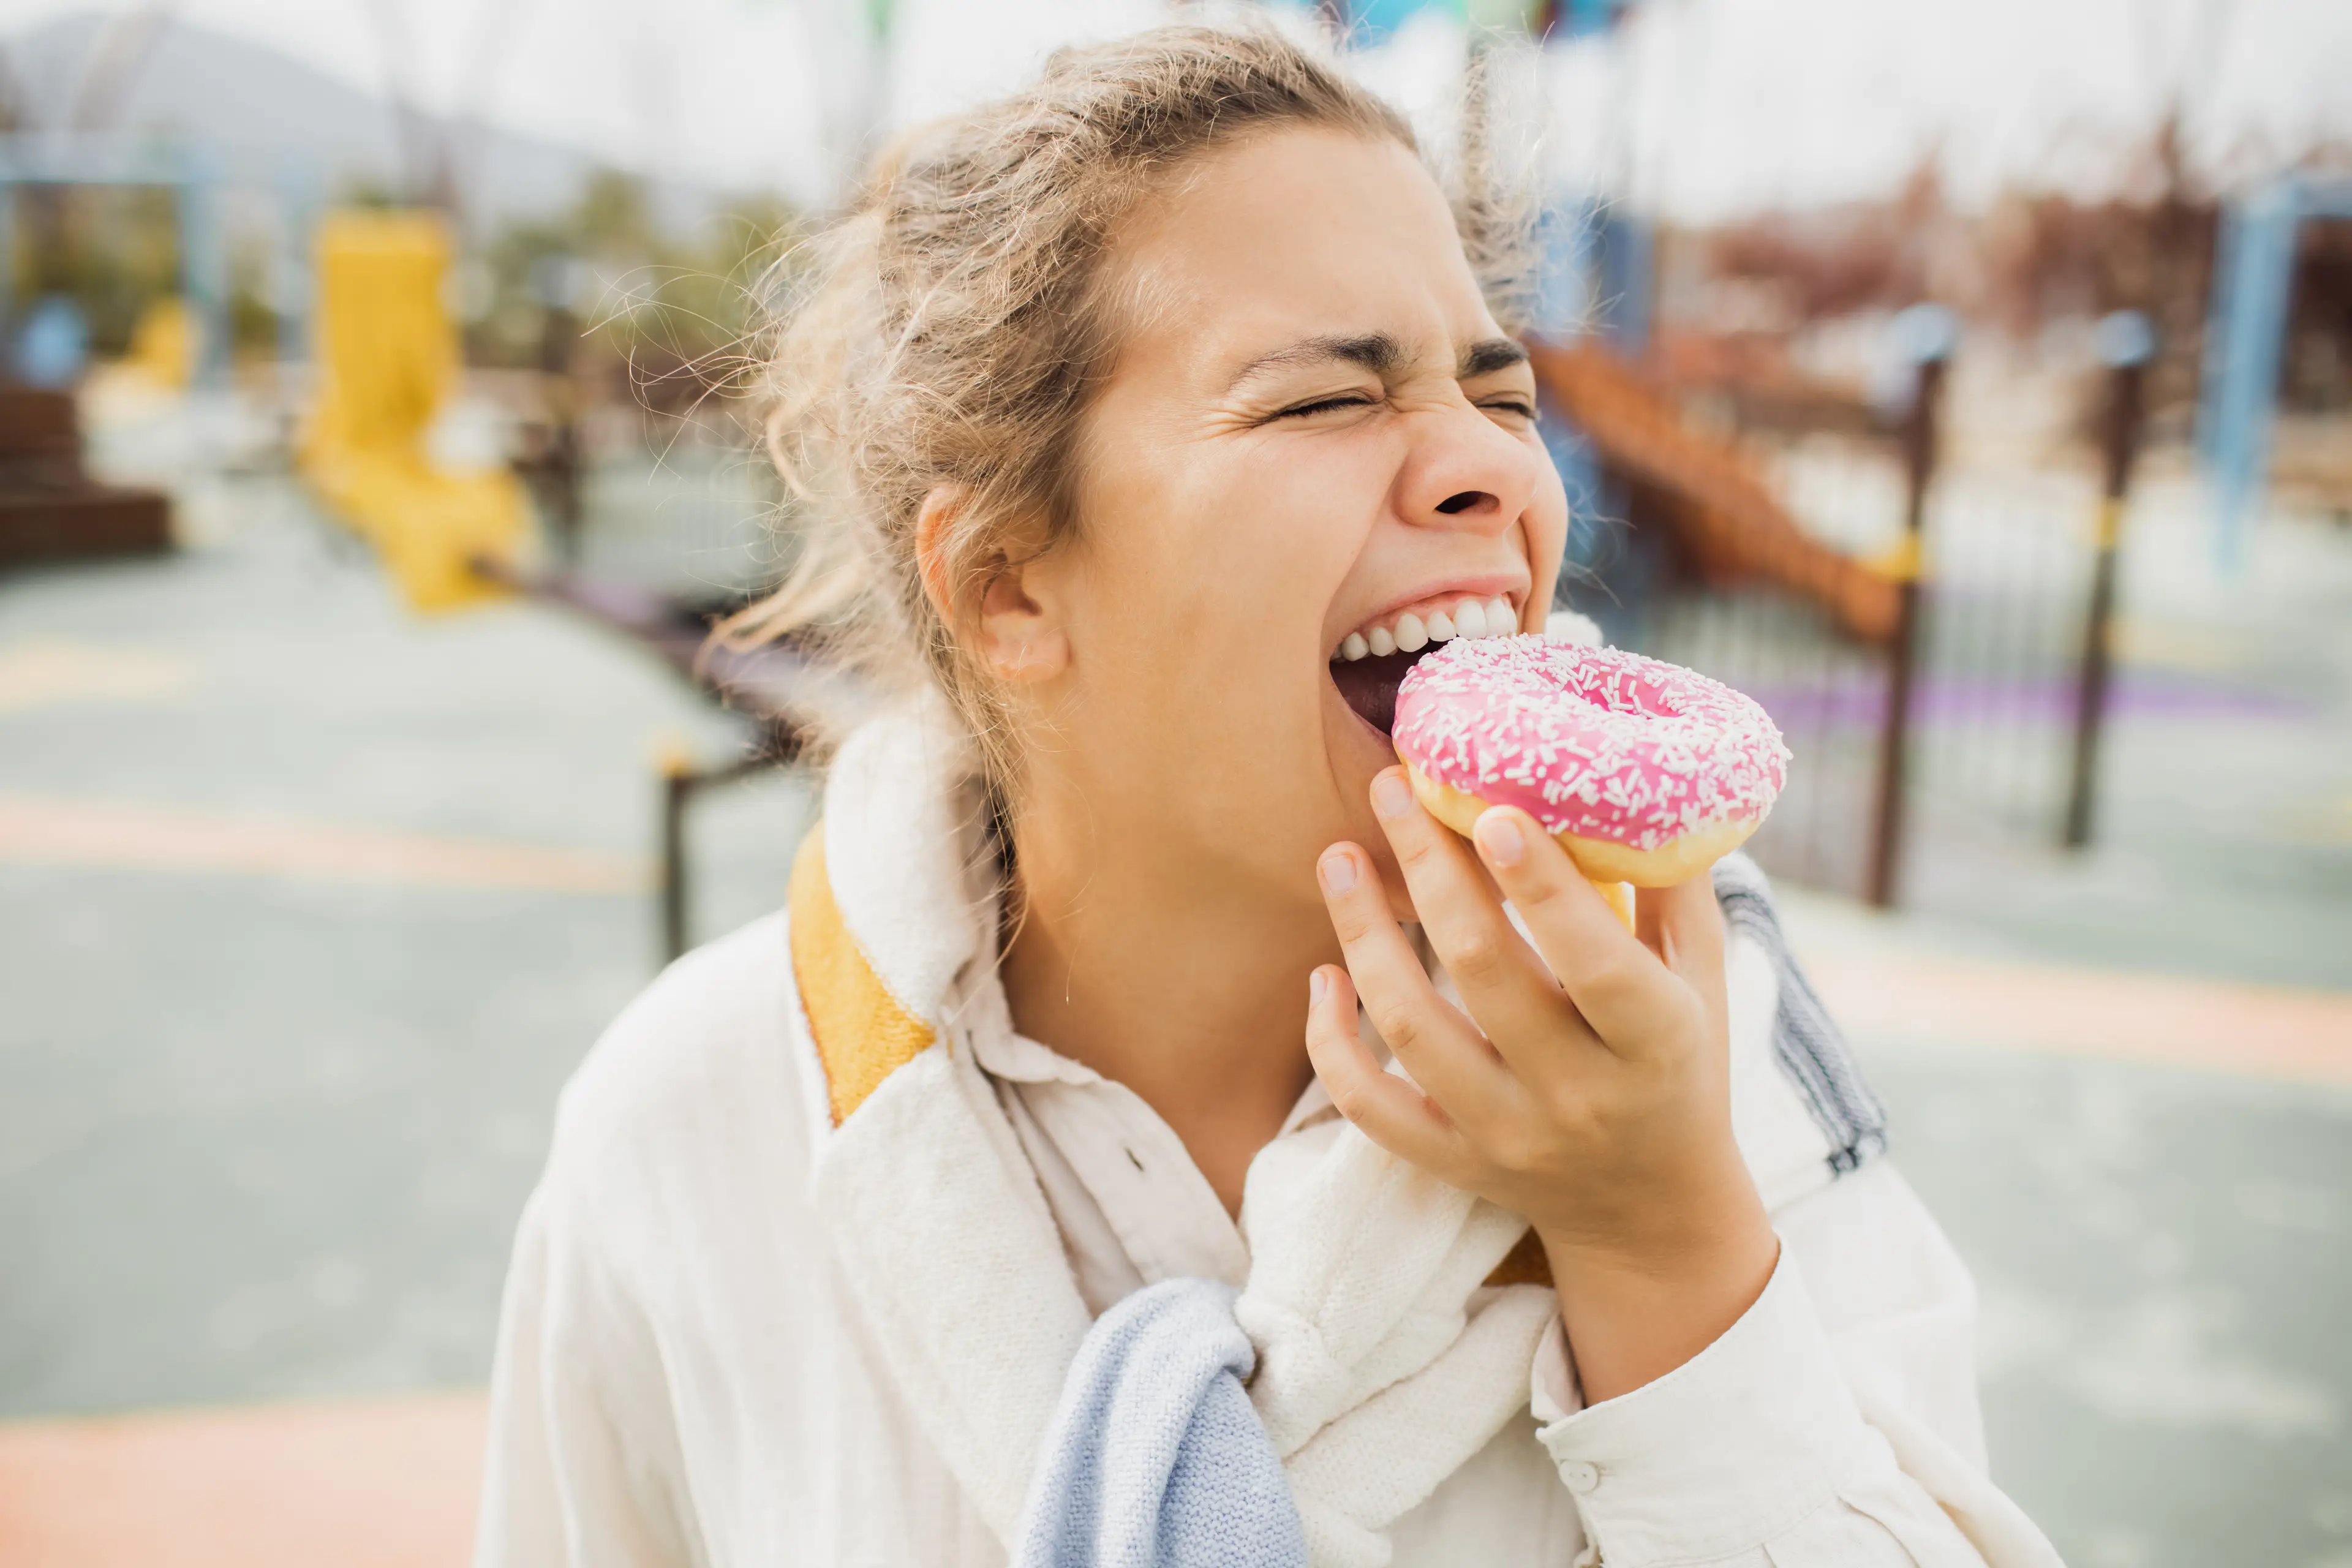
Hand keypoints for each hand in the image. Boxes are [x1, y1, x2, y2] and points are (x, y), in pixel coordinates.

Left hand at [1307, 767, 1777, 1403]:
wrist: (1654, 1211)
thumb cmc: (1681, 1064)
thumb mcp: (1704, 982)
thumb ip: (1673, 889)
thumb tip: (1637, 780)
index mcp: (1656, 1044)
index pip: (1595, 962)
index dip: (1540, 885)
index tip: (1488, 808)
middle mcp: (1581, 1096)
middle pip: (1484, 971)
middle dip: (1429, 870)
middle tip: (1391, 790)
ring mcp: (1509, 1137)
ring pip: (1411, 1030)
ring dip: (1365, 935)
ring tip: (1340, 857)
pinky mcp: (1455, 1165)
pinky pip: (1370, 1107)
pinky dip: (1332, 1042)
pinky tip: (1323, 975)